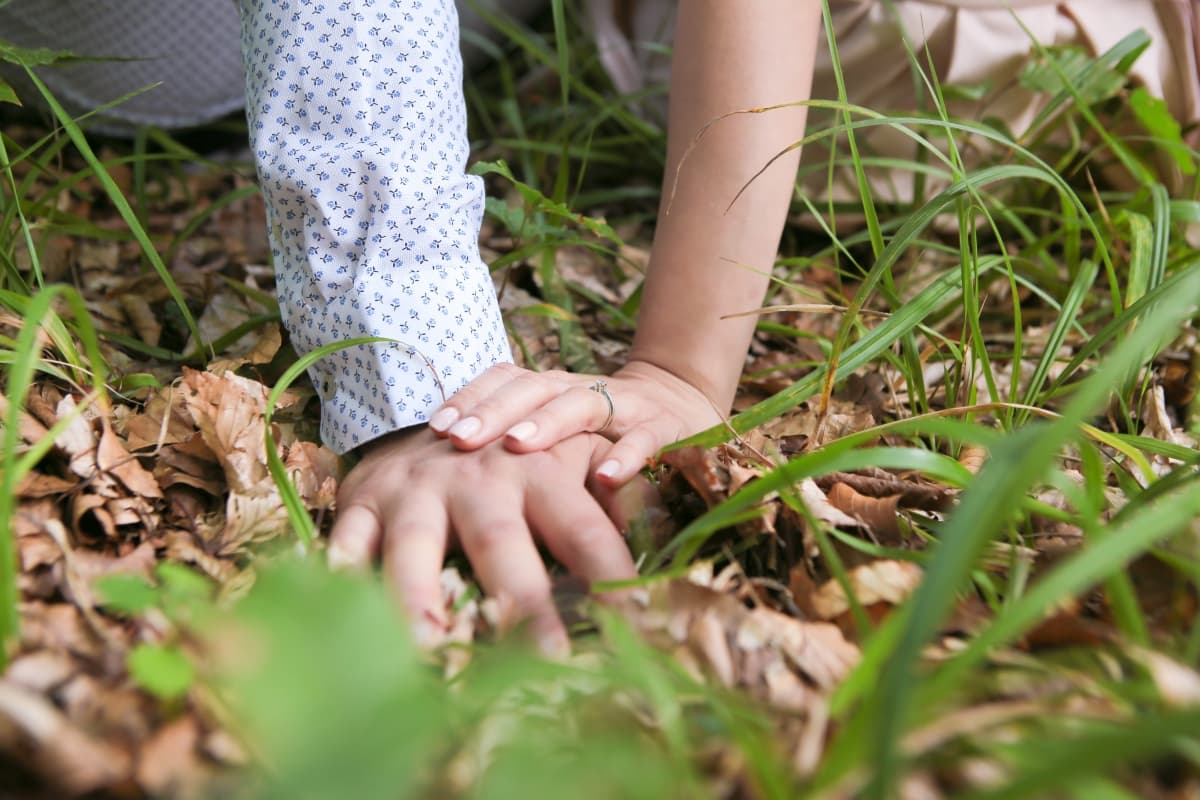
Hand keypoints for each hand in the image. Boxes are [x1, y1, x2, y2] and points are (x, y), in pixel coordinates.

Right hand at [327, 426, 639, 655]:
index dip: (608, 572)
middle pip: (500, 542)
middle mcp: (476, 481)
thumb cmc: (512, 452)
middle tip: (548, 659)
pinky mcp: (365, 500)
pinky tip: (341, 617)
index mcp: (535, 472)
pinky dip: (341, 577)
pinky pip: (349, 541)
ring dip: (421, 600)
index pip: (581, 527)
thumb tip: (656, 529)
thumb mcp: (569, 455)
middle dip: (524, 601)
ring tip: (431, 654)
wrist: (425, 403)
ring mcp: (415, 491)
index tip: (633, 623)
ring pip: (415, 547)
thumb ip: (612, 491)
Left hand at [425, 359, 723, 486]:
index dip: (471, 398)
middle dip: (495, 411)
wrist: (686, 406)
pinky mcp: (667, 428)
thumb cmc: (605, 431)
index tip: (437, 428)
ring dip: (549, 423)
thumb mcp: (559, 429)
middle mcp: (584, 388)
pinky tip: (606, 479)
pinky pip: (645, 439)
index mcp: (553, 388)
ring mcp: (626, 405)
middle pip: (534, 388)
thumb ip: (514, 441)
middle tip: (460, 439)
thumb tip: (445, 474)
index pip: (506, 379)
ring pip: (582, 404)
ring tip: (517, 445)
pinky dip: (628, 457)